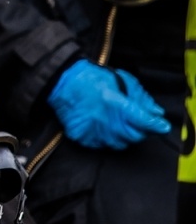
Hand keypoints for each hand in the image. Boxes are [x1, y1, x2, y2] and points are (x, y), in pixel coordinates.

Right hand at [47, 60, 170, 149]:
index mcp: (117, 105)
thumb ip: (141, 98)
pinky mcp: (83, 138)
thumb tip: (156, 112)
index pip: (145, 122)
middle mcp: (106, 121)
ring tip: (115, 123)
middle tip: (134, 121)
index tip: (161, 126)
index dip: (156, 126)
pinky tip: (101, 125)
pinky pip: (102, 145)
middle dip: (139, 130)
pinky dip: (105, 137)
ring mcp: (94, 132)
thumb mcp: (122, 80)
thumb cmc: (92, 78)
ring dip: (122, 135)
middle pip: (135, 137)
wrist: (63, 82)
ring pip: (120, 144)